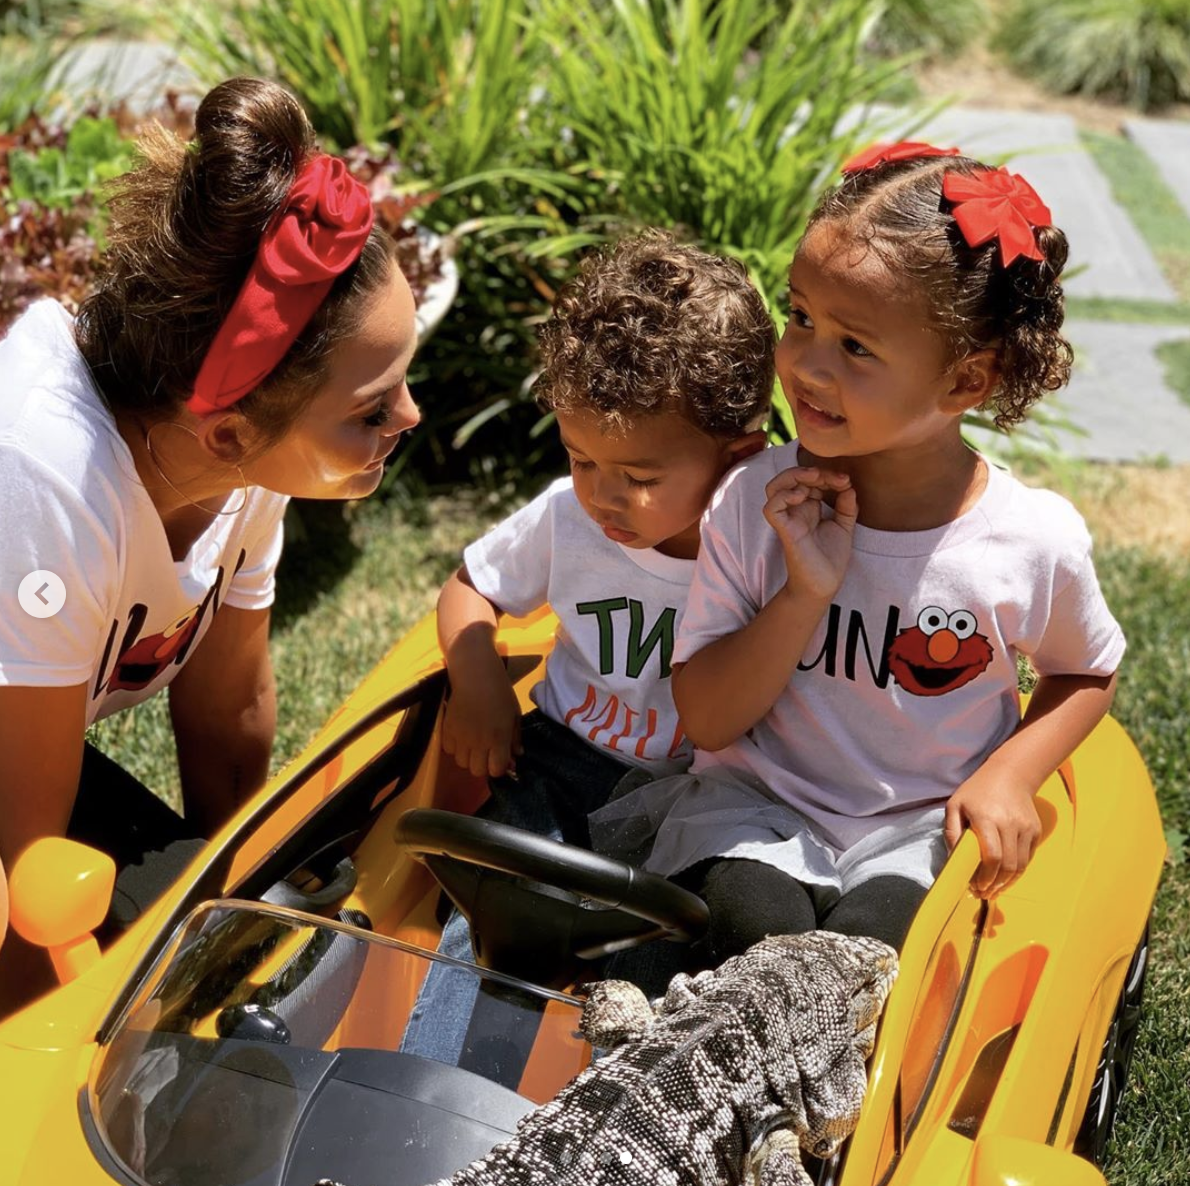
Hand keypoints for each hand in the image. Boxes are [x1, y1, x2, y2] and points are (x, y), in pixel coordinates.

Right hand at [440, 671, 522, 778]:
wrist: (475, 674)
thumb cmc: (500, 692)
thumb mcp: (514, 714)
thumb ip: (515, 738)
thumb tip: (516, 756)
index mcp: (499, 738)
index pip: (496, 770)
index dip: (498, 767)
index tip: (499, 759)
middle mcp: (479, 742)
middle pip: (477, 771)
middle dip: (483, 766)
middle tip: (486, 753)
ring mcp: (461, 737)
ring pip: (461, 763)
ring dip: (468, 757)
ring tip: (473, 744)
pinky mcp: (447, 729)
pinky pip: (448, 750)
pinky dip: (455, 747)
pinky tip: (461, 736)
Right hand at [763, 466, 856, 600]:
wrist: (825, 585)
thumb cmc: (830, 559)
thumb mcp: (844, 527)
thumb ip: (846, 507)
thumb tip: (849, 486)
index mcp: (808, 508)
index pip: (808, 480)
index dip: (826, 474)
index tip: (845, 480)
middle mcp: (795, 511)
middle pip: (789, 478)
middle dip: (810, 471)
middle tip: (834, 477)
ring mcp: (788, 520)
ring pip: (774, 487)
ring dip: (793, 476)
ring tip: (814, 479)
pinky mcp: (784, 531)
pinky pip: (771, 508)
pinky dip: (783, 496)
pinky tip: (802, 497)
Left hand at [944, 765, 1041, 897]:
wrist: (1010, 775)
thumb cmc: (977, 791)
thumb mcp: (955, 805)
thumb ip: (952, 832)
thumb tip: (953, 859)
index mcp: (987, 818)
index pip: (992, 856)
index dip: (985, 877)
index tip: (976, 886)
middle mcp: (1010, 824)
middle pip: (1008, 866)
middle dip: (995, 885)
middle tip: (983, 893)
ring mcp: (1026, 828)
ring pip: (1020, 866)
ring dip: (1007, 883)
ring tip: (993, 890)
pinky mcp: (1035, 831)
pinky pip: (1027, 858)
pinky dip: (1017, 872)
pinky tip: (1004, 877)